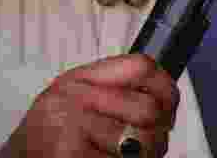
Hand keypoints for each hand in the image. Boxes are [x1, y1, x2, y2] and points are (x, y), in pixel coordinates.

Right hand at [0, 55, 177, 157]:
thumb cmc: (49, 137)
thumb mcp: (77, 101)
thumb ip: (116, 93)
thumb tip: (166, 102)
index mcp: (82, 79)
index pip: (142, 67)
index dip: (166, 90)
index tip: (167, 110)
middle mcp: (74, 96)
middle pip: (147, 110)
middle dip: (157, 136)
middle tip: (145, 148)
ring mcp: (70, 124)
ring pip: (138, 143)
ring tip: (123, 157)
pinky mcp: (68, 154)